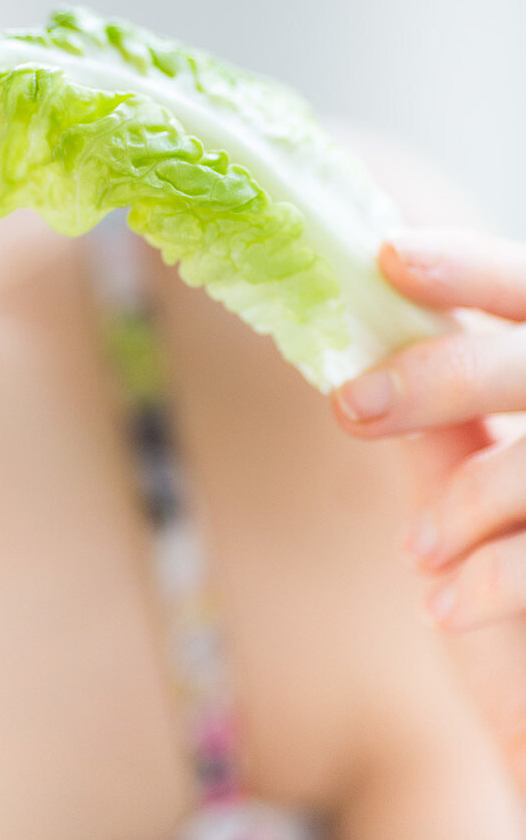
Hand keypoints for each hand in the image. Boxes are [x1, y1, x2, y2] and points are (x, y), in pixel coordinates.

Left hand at [332, 227, 525, 791]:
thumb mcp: (468, 493)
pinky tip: (446, 605)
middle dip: (442, 374)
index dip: (471, 270)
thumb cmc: (511, 593)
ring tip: (420, 554)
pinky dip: (489, 577)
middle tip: (353, 407)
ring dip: (464, 504)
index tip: (389, 256)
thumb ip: (440, 421)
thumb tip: (358, 349)